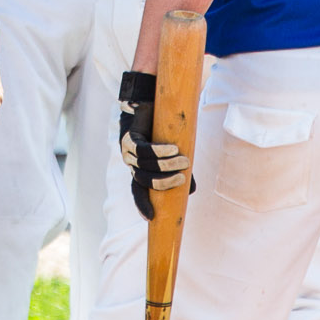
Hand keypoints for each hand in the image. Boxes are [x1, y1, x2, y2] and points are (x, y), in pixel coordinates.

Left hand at [119, 69, 191, 219]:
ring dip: (166, 165)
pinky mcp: (129, 136)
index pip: (137, 190)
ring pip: (145, 164)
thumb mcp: (174, 154)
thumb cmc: (164, 130)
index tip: (150, 218)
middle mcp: (130, 162)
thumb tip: (191, 191)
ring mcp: (127, 150)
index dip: (142, 204)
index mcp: (139, 169)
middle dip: (164, 182)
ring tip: (184, 161)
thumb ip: (180, 171)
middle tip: (182, 177)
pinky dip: (159, 151)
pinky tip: (173, 149)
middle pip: (143, 180)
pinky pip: (143, 148)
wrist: (151, 101)